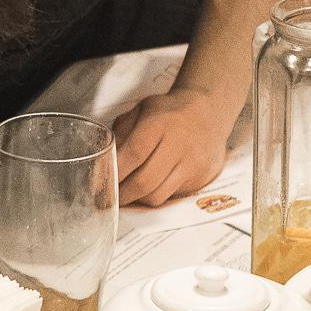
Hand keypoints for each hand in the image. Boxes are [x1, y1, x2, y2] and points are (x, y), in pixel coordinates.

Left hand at [111, 87, 231, 206]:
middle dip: (122, 194)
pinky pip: (171, 196)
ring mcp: (192, 163)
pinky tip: (150, 187)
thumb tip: (104, 161)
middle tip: (109, 197)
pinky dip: (155, 195)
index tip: (100, 184)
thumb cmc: (168, 113)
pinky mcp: (201, 177)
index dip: (115, 173)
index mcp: (160, 124)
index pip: (134, 154)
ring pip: (157, 195)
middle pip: (145, 181)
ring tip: (128, 193)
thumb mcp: (141, 110)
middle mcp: (179, 144)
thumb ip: (121, 133)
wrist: (209, 113)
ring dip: (137, 199)